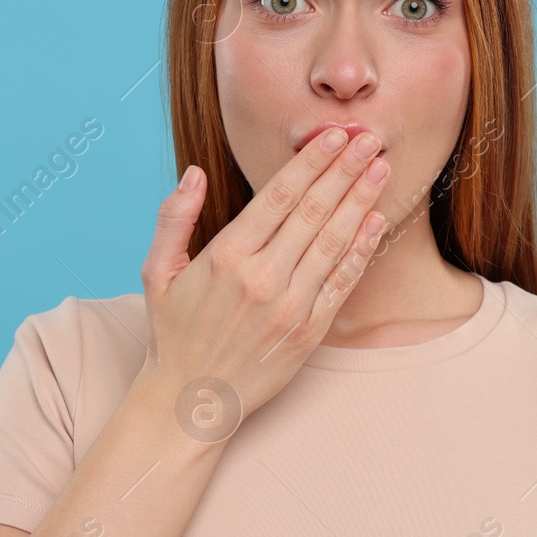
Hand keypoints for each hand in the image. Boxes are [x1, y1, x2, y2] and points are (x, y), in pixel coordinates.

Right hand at [136, 126, 390, 425]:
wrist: (191, 401)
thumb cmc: (173, 333)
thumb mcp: (157, 272)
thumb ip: (174, 218)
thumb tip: (195, 173)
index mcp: (226, 256)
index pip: (280, 195)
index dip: (312, 161)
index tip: (334, 136)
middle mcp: (262, 278)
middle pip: (315, 211)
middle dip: (345, 170)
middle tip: (369, 140)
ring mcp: (290, 306)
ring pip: (334, 242)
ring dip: (361, 201)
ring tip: (380, 169)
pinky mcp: (309, 331)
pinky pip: (342, 282)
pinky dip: (361, 250)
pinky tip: (375, 222)